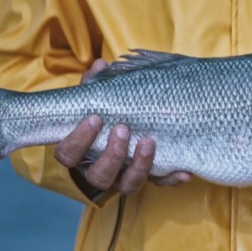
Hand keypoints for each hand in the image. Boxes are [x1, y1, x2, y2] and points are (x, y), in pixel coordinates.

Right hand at [53, 59, 191, 194]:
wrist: (132, 124)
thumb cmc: (108, 112)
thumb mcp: (100, 98)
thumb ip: (96, 84)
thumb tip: (101, 65)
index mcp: (81, 151)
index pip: (68, 154)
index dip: (78, 140)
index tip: (94, 118)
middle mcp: (100, 169)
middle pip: (99, 175)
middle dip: (112, 154)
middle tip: (123, 129)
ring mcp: (124, 177)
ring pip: (128, 185)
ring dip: (139, 166)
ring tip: (149, 142)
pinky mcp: (148, 179)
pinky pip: (159, 184)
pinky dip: (171, 179)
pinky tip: (183, 171)